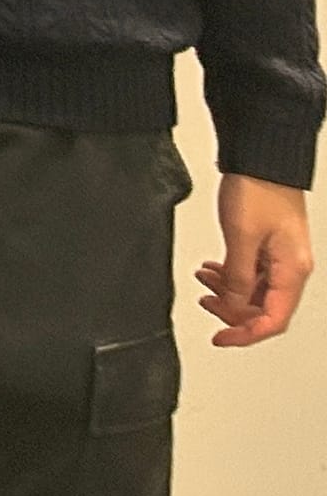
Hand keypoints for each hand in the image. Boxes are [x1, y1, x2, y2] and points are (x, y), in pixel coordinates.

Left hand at [201, 175, 309, 345]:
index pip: (273, 319)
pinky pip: (251, 272)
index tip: (221, 338)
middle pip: (264, 308)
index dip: (246, 334)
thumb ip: (238, 277)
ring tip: (202, 279)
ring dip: (228, 290)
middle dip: (233, 310)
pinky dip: (231, 274)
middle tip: (205, 303)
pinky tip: (212, 269)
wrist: (260, 157)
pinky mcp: (269, 244)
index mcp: (292, 270)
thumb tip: (235, 306)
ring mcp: (280, 256)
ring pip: (255, 290)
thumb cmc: (258, 189)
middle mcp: (291, 267)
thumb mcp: (241, 237)